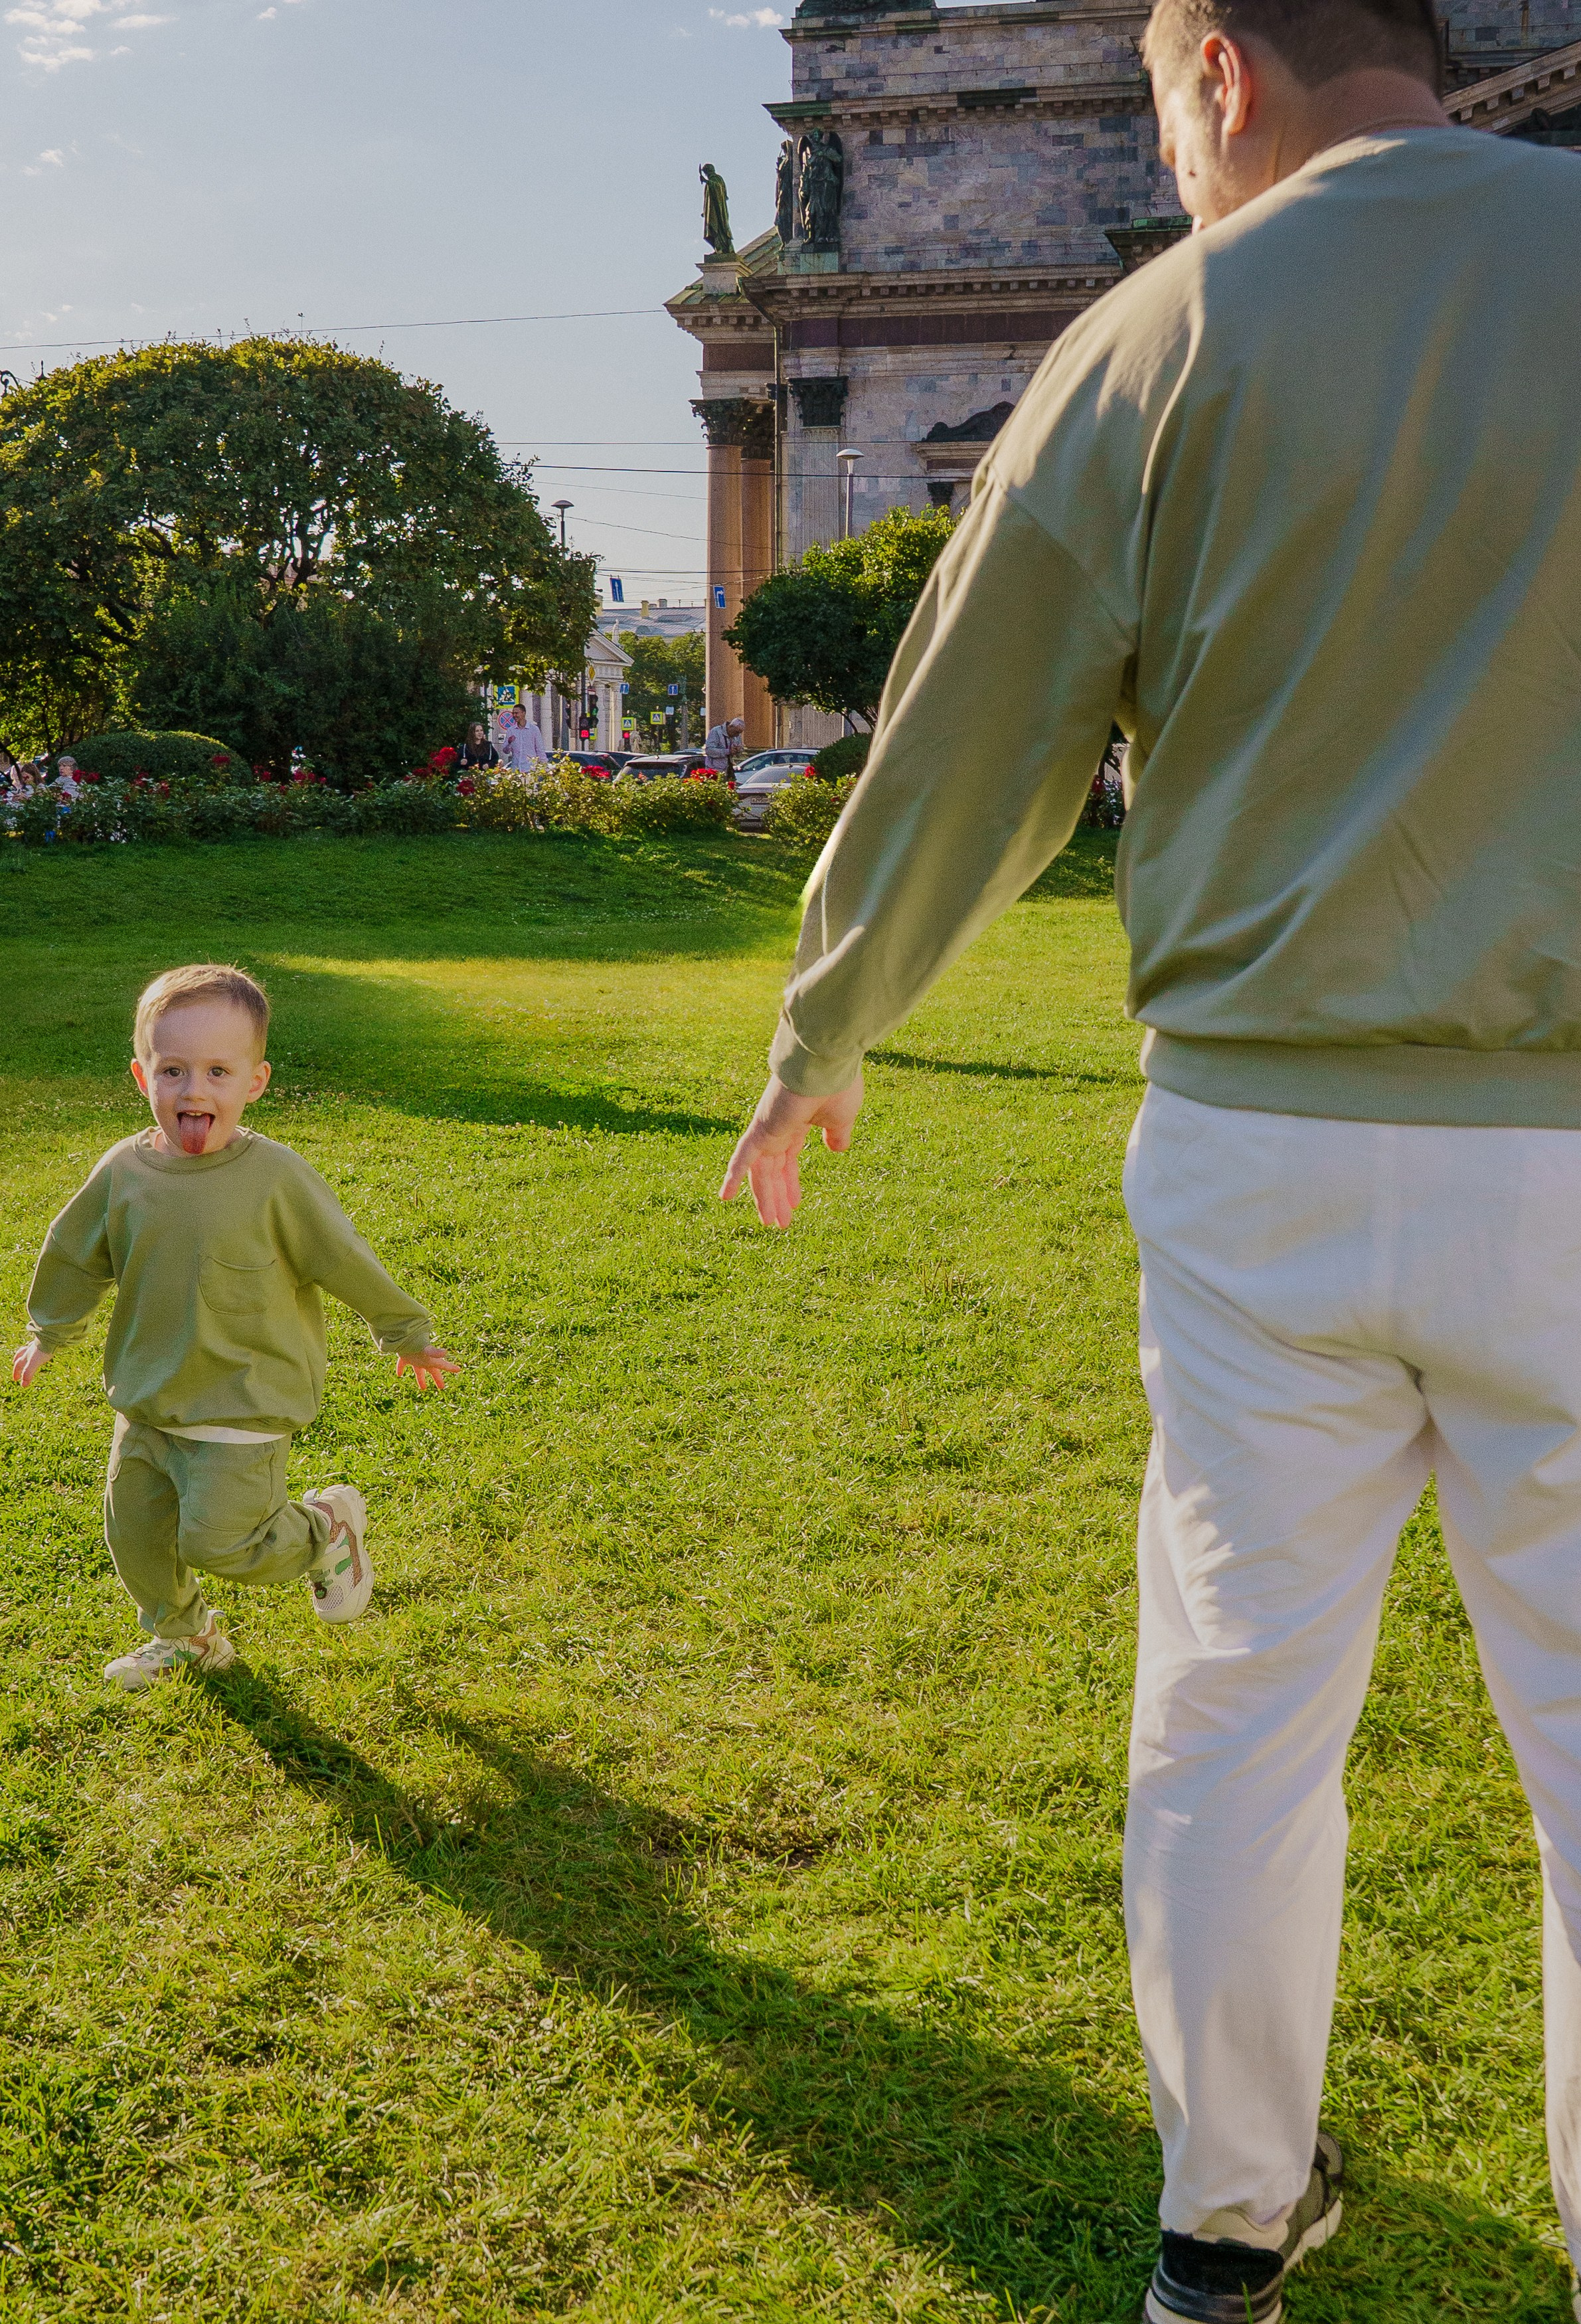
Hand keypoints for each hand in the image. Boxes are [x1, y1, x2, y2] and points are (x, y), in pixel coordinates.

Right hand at [11, 1340, 50, 1387]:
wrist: (51, 1337)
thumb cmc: (42, 1350)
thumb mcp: (33, 1363)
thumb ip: (28, 1373)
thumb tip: (23, 1385)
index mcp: (26, 1356)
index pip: (18, 1365)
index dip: (16, 1373)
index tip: (16, 1380)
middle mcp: (29, 1350)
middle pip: (20, 1357)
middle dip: (17, 1364)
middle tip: (16, 1368)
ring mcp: (36, 1345)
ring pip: (27, 1349)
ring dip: (24, 1354)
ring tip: (24, 1356)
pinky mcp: (43, 1342)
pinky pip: (36, 1345)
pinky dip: (34, 1348)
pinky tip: (38, 1348)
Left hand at [397, 1345, 459, 1390]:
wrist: (404, 1336)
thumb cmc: (416, 1343)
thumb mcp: (427, 1350)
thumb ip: (435, 1352)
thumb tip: (445, 1351)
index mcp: (431, 1360)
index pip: (443, 1365)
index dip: (451, 1367)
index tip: (458, 1369)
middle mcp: (424, 1360)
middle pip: (432, 1371)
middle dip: (437, 1379)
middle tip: (441, 1387)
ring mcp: (414, 1359)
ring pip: (419, 1371)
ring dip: (421, 1379)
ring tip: (423, 1388)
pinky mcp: (405, 1357)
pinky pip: (402, 1364)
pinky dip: (401, 1369)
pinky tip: (399, 1374)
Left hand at [719, 1070, 862, 1228]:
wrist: (826, 1063)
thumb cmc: (837, 1085)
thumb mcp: (842, 1119)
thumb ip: (837, 1136)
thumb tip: (836, 1150)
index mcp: (798, 1124)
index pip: (788, 1159)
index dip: (790, 1183)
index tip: (796, 1204)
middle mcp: (777, 1128)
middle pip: (772, 1170)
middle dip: (776, 1197)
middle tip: (779, 1223)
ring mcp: (767, 1129)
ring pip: (760, 1172)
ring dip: (764, 1198)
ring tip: (770, 1223)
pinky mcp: (760, 1129)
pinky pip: (742, 1157)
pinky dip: (733, 1176)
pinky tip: (724, 1197)